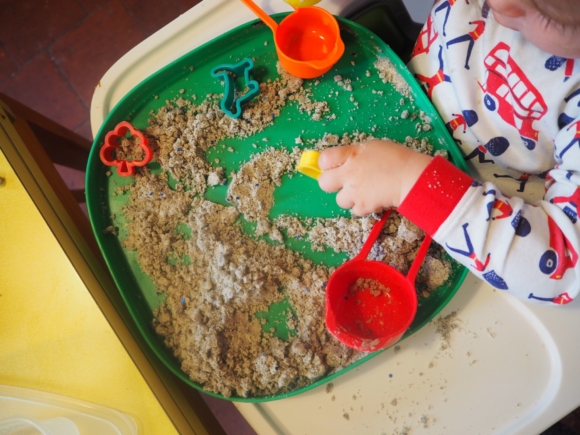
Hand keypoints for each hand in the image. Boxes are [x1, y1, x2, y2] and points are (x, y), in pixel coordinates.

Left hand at [317, 140, 431, 215]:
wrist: (411, 177)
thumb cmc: (397, 159)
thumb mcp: (372, 148)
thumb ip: (354, 154)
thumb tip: (343, 160)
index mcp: (351, 155)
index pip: (324, 159)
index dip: (327, 164)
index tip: (333, 166)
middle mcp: (349, 173)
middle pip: (324, 183)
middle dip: (330, 183)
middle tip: (343, 182)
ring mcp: (354, 191)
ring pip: (339, 200)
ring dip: (349, 197)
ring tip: (364, 191)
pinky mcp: (363, 206)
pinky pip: (355, 210)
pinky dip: (362, 206)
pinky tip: (372, 198)